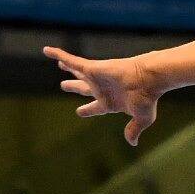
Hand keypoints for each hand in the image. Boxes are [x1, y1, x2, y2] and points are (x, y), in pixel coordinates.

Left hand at [45, 45, 162, 145]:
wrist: (147, 79)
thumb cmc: (146, 98)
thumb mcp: (142, 118)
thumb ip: (134, 130)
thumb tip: (132, 143)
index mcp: (111, 102)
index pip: (95, 107)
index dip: (87, 110)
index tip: (80, 112)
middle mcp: (102, 89)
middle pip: (84, 88)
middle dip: (74, 87)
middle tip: (64, 86)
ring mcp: (96, 77)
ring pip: (77, 72)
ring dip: (68, 68)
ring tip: (59, 64)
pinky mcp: (92, 67)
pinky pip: (72, 61)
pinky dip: (59, 55)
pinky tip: (46, 50)